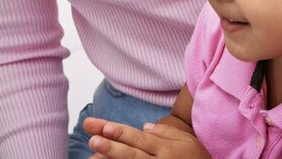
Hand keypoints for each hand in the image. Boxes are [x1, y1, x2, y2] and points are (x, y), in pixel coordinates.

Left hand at [83, 118, 209, 158]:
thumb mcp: (188, 142)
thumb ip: (166, 132)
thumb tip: (143, 126)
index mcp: (166, 149)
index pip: (140, 139)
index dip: (121, 133)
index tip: (104, 127)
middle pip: (131, 154)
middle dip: (111, 146)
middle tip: (93, 139)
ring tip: (93, 155)